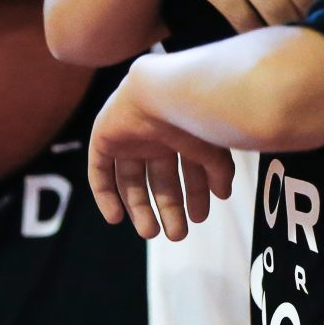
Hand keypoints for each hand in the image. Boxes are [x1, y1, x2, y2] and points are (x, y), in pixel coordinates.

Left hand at [88, 58, 235, 240]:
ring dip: (139, 208)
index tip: (199, 217)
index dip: (194, 195)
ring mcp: (128, 137)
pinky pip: (99, 172)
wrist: (162, 90)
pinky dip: (105, 196)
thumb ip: (219, 172)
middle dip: (169, 208)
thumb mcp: (213, 148)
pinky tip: (116, 218)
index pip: (187, 170)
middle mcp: (155, 136)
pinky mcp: (104, 137)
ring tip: (150, 233)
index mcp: (181, 134)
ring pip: (131, 181)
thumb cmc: (193, 113)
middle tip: (176, 234)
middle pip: (160, 181)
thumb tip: (223, 194)